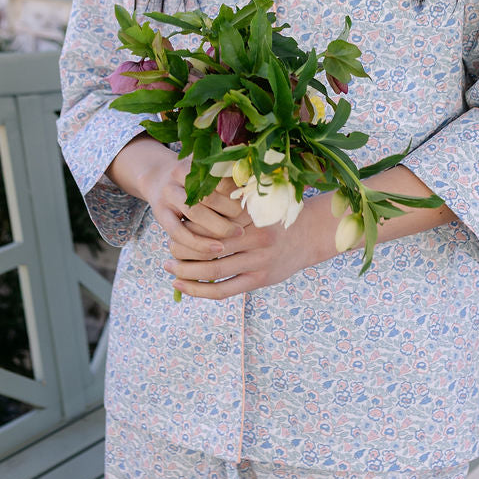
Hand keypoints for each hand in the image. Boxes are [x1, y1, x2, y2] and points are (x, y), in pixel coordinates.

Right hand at [106, 137, 245, 257]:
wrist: (158, 176)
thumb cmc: (195, 177)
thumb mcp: (208, 168)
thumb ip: (230, 173)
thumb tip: (257, 185)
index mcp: (194, 161)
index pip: (221, 176)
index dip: (239, 190)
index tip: (254, 201)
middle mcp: (178, 175)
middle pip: (208, 195)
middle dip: (231, 210)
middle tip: (248, 220)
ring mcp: (167, 194)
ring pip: (195, 213)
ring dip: (219, 227)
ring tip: (237, 234)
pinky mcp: (160, 214)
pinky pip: (179, 232)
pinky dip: (199, 244)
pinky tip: (217, 249)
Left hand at [164, 186, 332, 298]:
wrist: (312, 233)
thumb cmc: (276, 211)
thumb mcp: (258, 196)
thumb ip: (232, 193)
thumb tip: (195, 188)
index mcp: (250, 213)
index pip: (209, 220)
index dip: (187, 223)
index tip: (174, 222)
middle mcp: (254, 237)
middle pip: (206, 245)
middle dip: (181, 249)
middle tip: (166, 249)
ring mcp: (258, 260)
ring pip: (212, 270)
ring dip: (185, 272)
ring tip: (169, 269)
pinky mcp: (259, 279)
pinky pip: (224, 290)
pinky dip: (199, 290)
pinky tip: (182, 286)